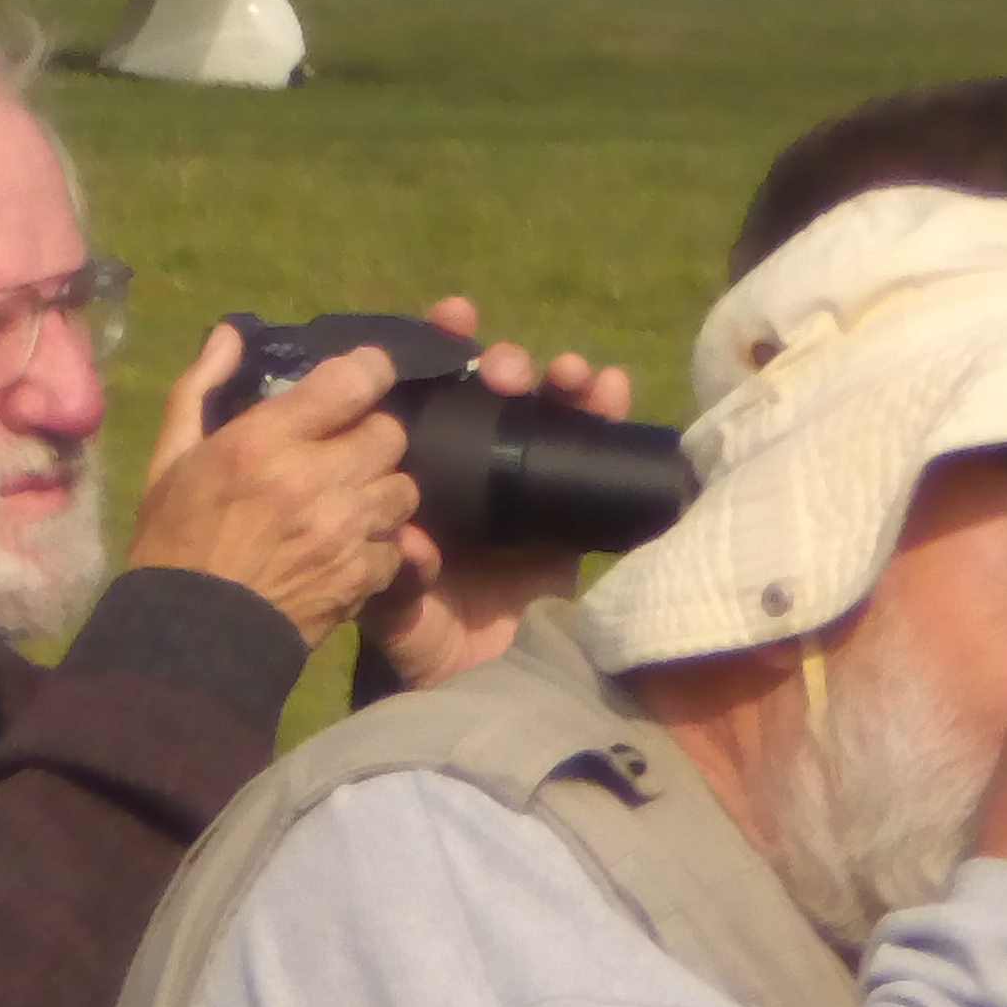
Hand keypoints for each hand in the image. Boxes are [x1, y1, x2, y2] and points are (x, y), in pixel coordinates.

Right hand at [125, 323, 417, 648]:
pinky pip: (400, 544)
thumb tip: (230, 333)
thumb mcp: (171, 458)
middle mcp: (315, 479)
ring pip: (404, 488)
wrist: (192, 638)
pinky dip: (382, 543)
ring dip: (382, 487)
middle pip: (391, 433)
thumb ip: (201, 387)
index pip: (354, 380)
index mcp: (265, 441)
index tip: (363, 375)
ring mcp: (346, 531)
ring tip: (355, 497)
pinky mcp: (363, 577)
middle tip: (348, 447)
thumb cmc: (174, 540)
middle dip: (373, 434)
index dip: (369, 370)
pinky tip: (353, 545)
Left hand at [360, 295, 632, 687]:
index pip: (426, 393)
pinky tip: (611, 388)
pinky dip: (602, 415)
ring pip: (547, 412)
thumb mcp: (395, 608)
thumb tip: (412, 542)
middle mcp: (473, 466)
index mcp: (423, 471)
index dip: (437, 349)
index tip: (451, 318)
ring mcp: (524, 486)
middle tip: (503, 372)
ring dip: (560, 379)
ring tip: (570, 374)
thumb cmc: (422, 636)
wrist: (475, 689)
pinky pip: (591, 457)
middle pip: (492, 392)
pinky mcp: (570, 515)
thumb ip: (398, 577)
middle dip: (503, 363)